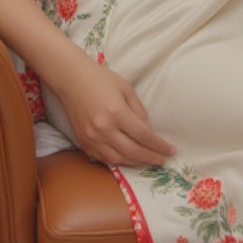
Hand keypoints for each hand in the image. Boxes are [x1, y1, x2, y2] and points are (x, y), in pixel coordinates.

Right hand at [51, 54, 175, 167]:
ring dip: (136, 163)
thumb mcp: (126, 89)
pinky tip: (129, 159)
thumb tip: (149, 131)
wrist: (71, 80)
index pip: (143, 135)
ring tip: (148, 161)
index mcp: (116, 112)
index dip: (158, 145)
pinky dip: (119, 161)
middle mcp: (103, 129)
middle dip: (150, 158)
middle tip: (163, 160)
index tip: (171, 150)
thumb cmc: (100, 79)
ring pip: (118, 159)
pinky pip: (104, 159)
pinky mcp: (83, 143)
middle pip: (132, 151)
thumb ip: (139, 111)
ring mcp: (91, 138)